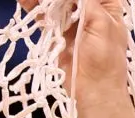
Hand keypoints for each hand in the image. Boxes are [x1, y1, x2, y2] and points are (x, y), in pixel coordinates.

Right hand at [17, 0, 134, 117]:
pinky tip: (26, 1)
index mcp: (108, 8)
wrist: (94, 92)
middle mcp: (91, 12)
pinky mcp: (58, 32)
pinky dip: (35, 7)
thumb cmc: (104, 60)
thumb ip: (86, 2)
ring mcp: (73, 22)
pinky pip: (45, 14)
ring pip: (55, 2)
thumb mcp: (101, 24)